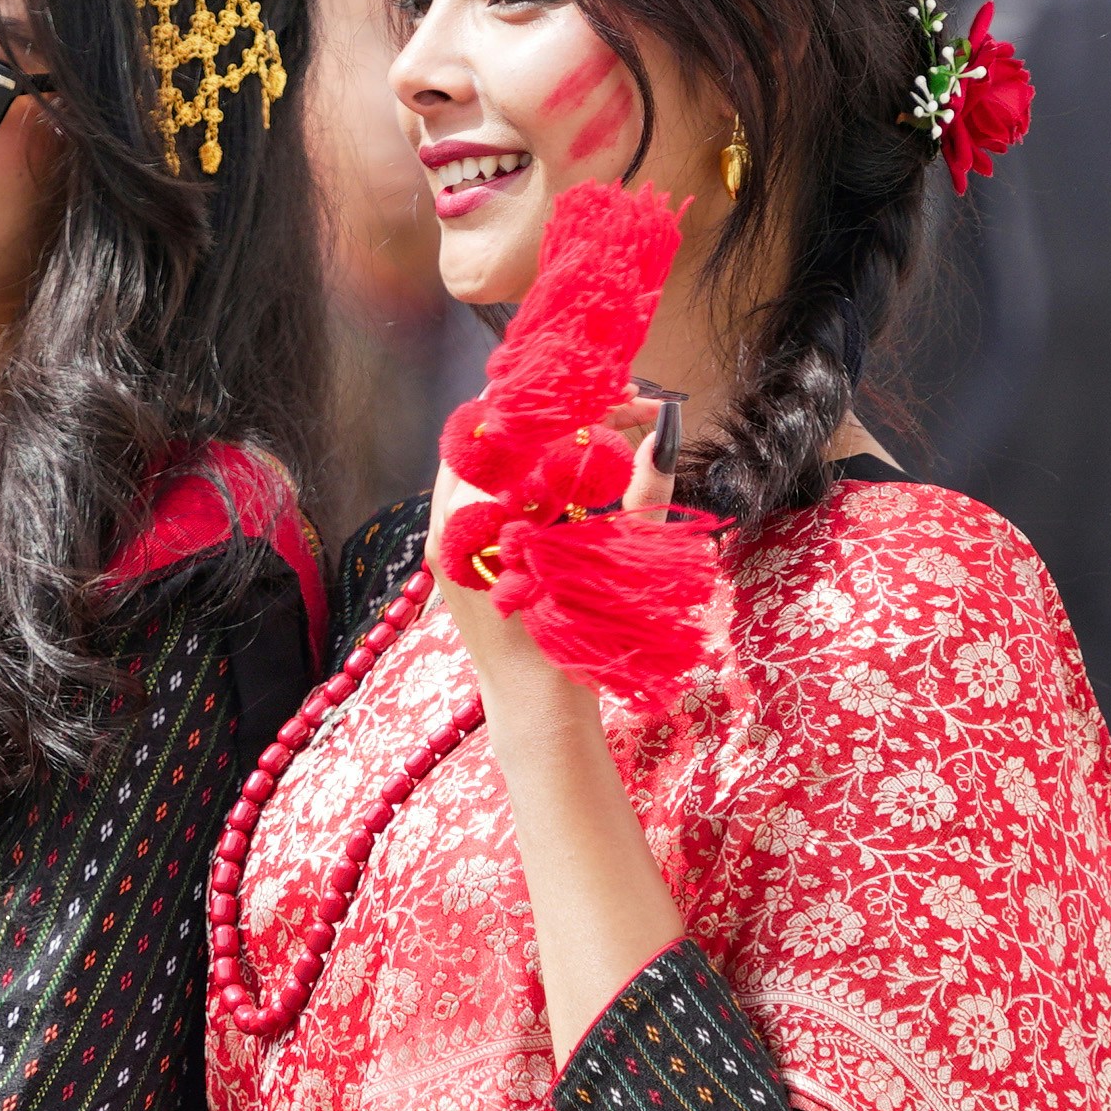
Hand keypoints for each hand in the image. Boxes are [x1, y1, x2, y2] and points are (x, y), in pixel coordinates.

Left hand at [431, 400, 664, 698]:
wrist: (535, 711)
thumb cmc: (573, 645)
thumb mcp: (612, 564)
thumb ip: (639, 492)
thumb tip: (664, 429)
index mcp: (474, 522)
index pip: (514, 430)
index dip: (573, 406)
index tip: (624, 398)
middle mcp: (447, 523)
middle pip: (499, 435)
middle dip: (560, 416)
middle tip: (621, 408)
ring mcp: (445, 537)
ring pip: (491, 458)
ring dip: (543, 440)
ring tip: (602, 431)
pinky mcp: (457, 550)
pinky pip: (486, 488)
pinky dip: (528, 470)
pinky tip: (570, 468)